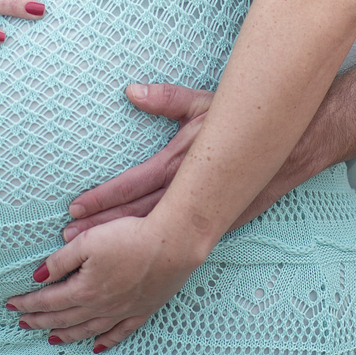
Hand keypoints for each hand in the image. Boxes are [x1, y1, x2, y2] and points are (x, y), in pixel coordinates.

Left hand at [5, 214, 202, 348]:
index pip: (48, 300)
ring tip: (51, 338)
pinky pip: (119, 333)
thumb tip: (38, 277)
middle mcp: (100, 307)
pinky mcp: (141, 310)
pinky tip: (97, 347)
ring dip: (66, 334)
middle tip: (22, 323)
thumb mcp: (88, 241)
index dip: (28, 303)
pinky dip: (105, 341)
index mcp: (83, 289)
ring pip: (87, 330)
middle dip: (40, 320)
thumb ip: (61, 260)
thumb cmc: (130, 237)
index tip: (11, 305)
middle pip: (63, 318)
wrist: (173, 245)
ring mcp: (121, 312)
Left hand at [61, 80, 307, 240]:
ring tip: (90, 255)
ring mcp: (201, 212)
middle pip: (136, 216)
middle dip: (101, 230)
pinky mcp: (212, 224)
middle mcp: (187, 191)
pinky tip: (135, 263)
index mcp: (180, 162)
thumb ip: (166, 98)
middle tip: (68, 241)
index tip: (75, 208)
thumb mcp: (203, 103)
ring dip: (121, 244)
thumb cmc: (241, 123)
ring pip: (153, 233)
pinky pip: (176, 241)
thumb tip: (132, 91)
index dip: (103, 198)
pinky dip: (151, 252)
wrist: (287, 150)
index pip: (133, 185)